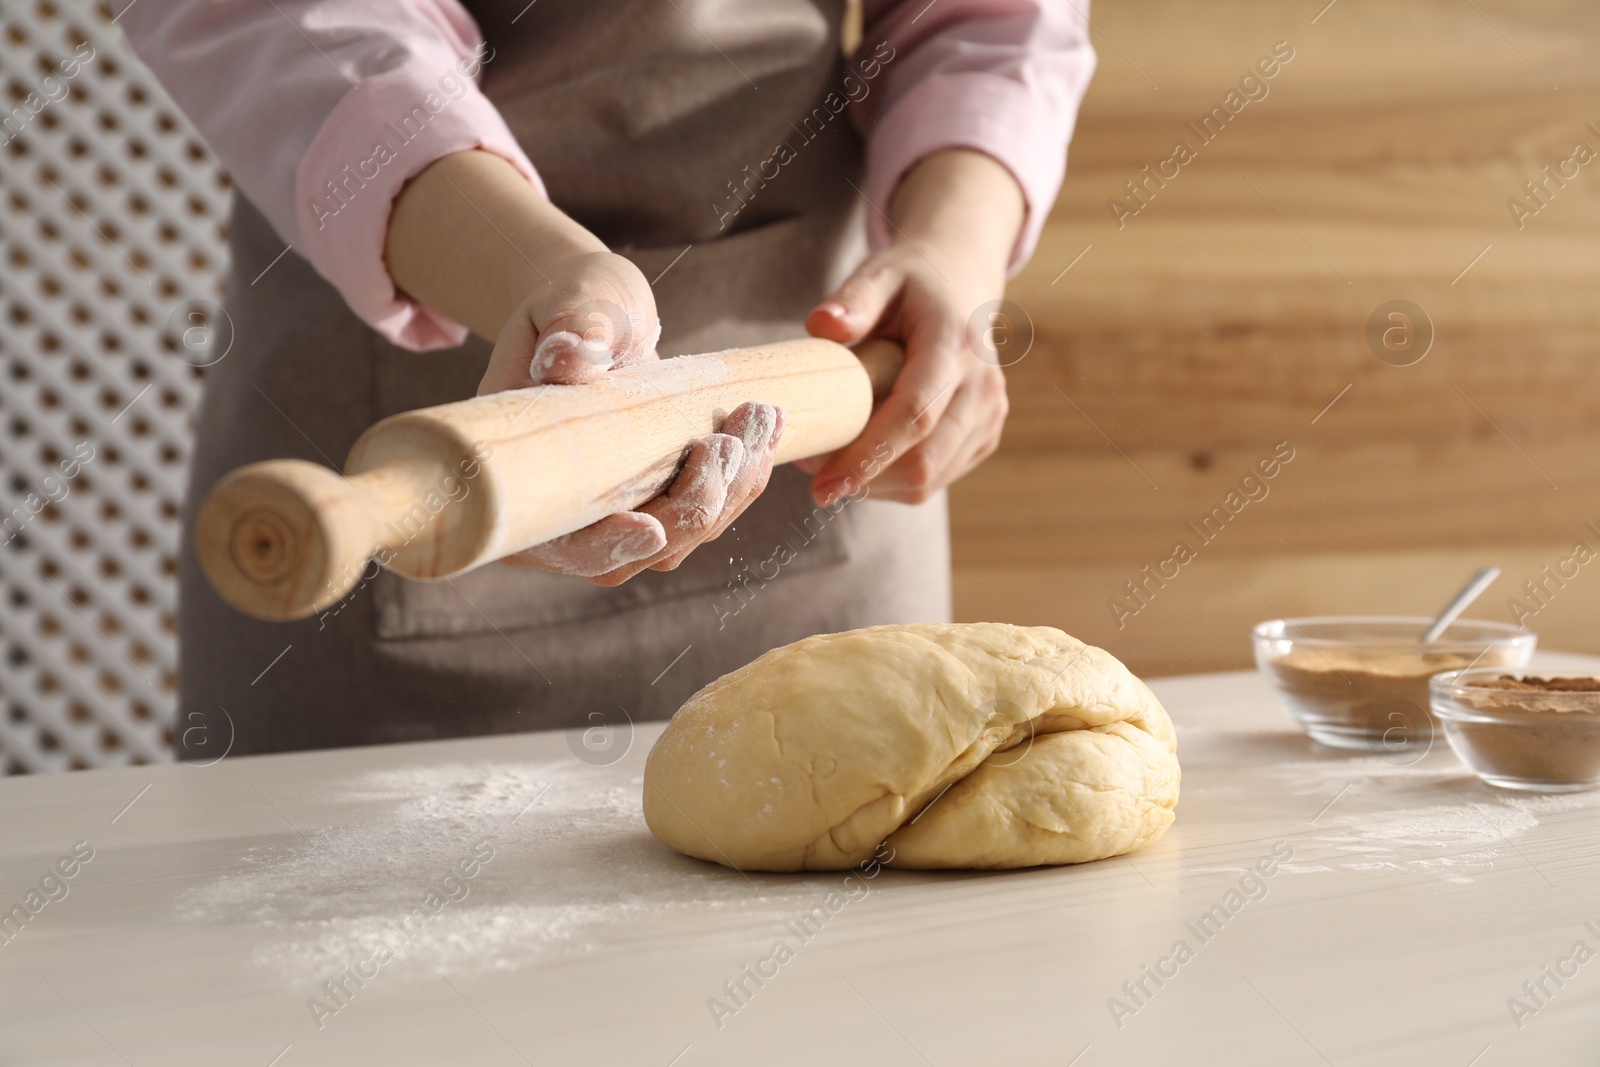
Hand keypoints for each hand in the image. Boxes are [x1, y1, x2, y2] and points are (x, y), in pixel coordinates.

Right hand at [385, 151, 786, 584]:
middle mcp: (564, 519)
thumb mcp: (570, 305)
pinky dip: (741, 479)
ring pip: (681, 535)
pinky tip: (763, 434)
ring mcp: (614, 518)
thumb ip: (572, 330)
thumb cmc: (573, 307)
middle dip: (695, 505)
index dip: (605, 545)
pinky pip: (705, 512)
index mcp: (519, 486)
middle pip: (636, 552)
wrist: (601, 316)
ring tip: (759, 420)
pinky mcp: (657, 504)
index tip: (650, 527)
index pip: (561, 544)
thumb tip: (570, 359)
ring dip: (731, 489)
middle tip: (729, 440)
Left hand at [798, 149, 1024, 506]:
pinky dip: (896, 481)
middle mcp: (982, 384)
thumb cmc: (911, 284)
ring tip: (834, 463)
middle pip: (924, 460)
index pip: (915, 414)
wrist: (961, 284)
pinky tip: (869, 457)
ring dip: (877, 484)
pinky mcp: (987, 433)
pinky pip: (938, 477)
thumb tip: (820, 325)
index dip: (868, 456)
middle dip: (864, 479)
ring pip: (930, 478)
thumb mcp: (880, 276)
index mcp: (954, 344)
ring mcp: (990, 413)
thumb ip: (853, 299)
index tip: (822, 484)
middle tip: (814, 475)